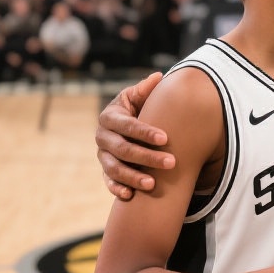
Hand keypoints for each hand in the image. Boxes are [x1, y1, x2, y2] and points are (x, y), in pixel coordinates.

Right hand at [95, 72, 174, 199]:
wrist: (127, 126)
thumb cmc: (138, 108)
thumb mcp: (139, 96)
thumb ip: (146, 89)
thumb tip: (158, 77)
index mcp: (110, 116)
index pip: (127, 125)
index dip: (145, 132)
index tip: (166, 139)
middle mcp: (102, 136)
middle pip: (123, 149)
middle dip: (147, 157)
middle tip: (171, 163)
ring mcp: (102, 155)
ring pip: (114, 168)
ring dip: (133, 177)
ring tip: (153, 184)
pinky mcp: (105, 170)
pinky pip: (108, 181)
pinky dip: (116, 189)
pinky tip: (130, 195)